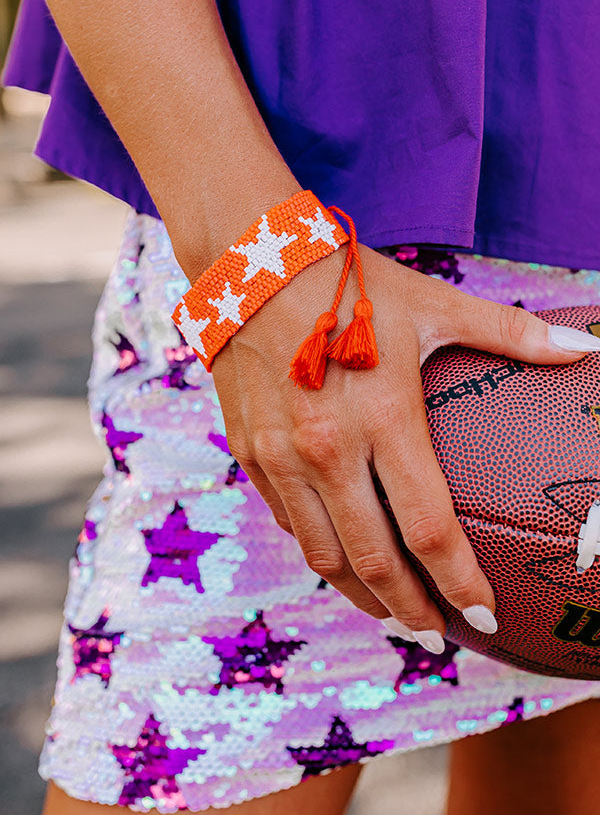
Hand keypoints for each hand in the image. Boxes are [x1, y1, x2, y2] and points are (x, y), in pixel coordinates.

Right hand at [211, 244, 587, 651]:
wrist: (251, 266)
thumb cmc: (349, 285)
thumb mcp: (432, 306)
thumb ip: (509, 332)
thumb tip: (581, 345)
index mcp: (383, 418)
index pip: (430, 527)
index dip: (462, 581)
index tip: (485, 615)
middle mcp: (327, 450)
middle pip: (375, 560)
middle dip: (413, 610)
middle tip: (438, 634)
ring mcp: (282, 457)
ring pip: (324, 556)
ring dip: (362, 596)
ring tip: (391, 614)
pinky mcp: (251, 454)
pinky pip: (288, 522)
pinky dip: (320, 552)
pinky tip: (341, 559)